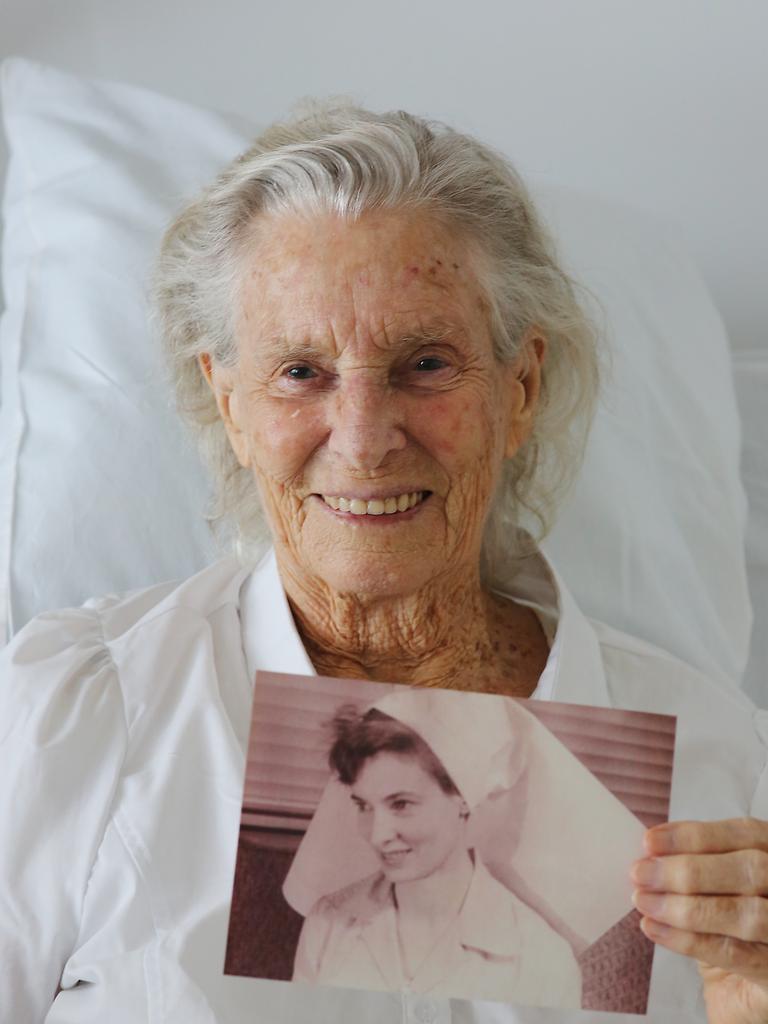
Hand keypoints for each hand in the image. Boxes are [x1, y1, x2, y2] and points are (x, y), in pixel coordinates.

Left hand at [631, 818, 767, 1023]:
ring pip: (745, 912)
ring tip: (643, 902)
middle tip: (639, 873)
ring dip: (685, 906)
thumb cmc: (728, 928)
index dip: (696, 835)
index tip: (649, 840)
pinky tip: (654, 928)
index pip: (746, 834)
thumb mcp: (718, 888)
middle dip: (688, 869)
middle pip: (750, 869)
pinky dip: (688, 938)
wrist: (746, 994)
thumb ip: (697, 865)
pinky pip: (733, 952)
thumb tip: (650, 851)